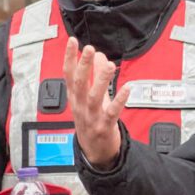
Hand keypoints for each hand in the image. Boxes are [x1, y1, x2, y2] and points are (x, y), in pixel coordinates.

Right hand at [63, 36, 131, 169]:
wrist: (94, 152)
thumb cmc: (91, 122)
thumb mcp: (90, 98)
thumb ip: (94, 76)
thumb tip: (98, 55)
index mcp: (75, 98)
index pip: (68, 75)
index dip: (69, 58)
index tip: (73, 42)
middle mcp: (80, 107)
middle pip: (79, 84)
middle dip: (83, 66)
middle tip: (89, 49)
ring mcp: (92, 117)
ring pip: (94, 97)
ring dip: (101, 80)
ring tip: (108, 65)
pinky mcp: (104, 127)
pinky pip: (112, 113)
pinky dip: (119, 100)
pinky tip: (126, 89)